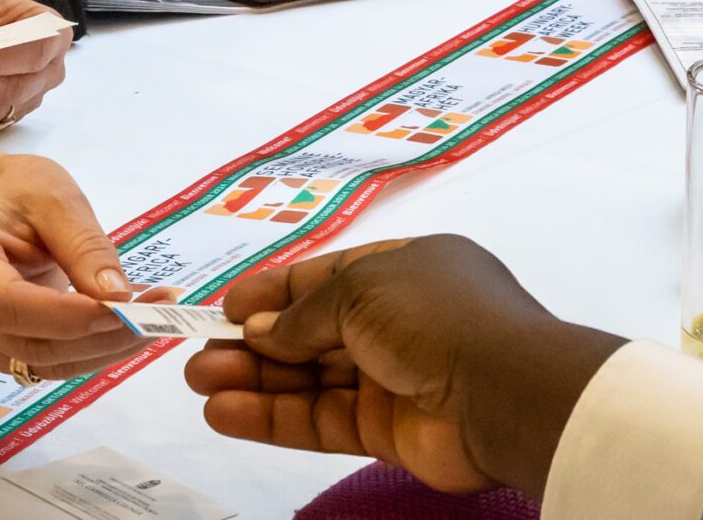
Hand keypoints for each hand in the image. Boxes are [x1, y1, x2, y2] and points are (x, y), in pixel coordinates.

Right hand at [0, 118, 168, 379]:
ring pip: (44, 362)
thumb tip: (117, 298)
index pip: (9, 305)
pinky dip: (92, 350)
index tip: (125, 307)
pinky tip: (127, 328)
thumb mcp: (55, 198)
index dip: (67, 316)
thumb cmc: (16, 191)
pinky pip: (47, 362)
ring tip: (156, 319)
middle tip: (160, 312)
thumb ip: (84, 246)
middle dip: (100, 335)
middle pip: (31, 343)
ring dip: (105, 349)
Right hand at [184, 235, 622, 497]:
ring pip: (311, 379)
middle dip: (254, 343)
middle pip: (313, 332)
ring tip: (199, 383)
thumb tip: (263, 331)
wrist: (504, 394)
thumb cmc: (436, 316)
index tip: (225, 308)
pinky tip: (227, 413)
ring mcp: (392, 379)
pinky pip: (320, 420)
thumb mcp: (362, 288)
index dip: (275, 293)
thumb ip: (305, 312)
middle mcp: (398, 321)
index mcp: (405, 269)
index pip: (327, 278)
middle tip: (197, 355)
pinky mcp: (385, 433)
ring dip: (254, 381)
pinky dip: (273, 417)